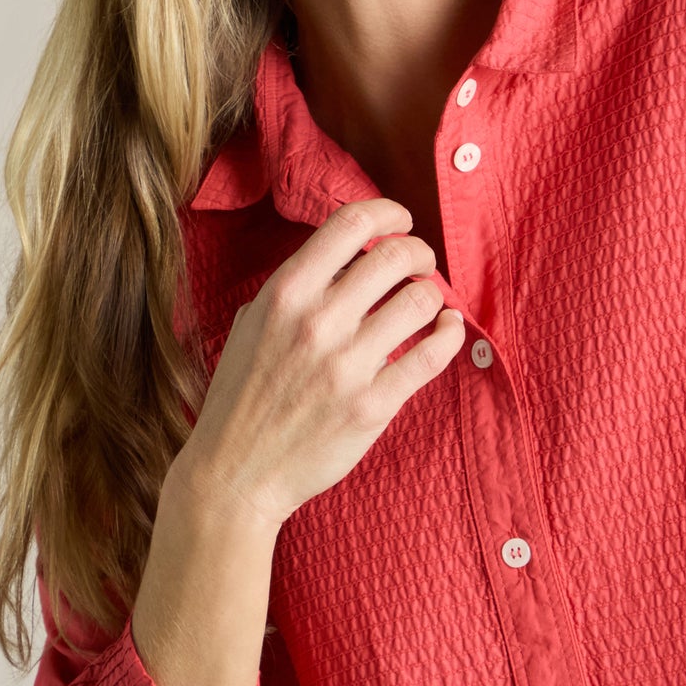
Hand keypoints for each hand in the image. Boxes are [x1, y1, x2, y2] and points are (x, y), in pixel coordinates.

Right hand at [174, 196, 463, 528]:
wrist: (235, 472)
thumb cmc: (242, 397)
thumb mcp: (252, 324)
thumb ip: (295, 287)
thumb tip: (343, 259)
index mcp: (286, 293)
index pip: (351, 223)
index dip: (388, 213)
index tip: (401, 222)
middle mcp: (319, 321)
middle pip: (395, 255)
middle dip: (419, 253)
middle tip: (421, 265)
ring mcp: (348, 365)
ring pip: (420, 302)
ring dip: (432, 295)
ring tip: (428, 303)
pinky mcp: (373, 405)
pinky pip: (431, 355)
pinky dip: (450, 334)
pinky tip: (450, 329)